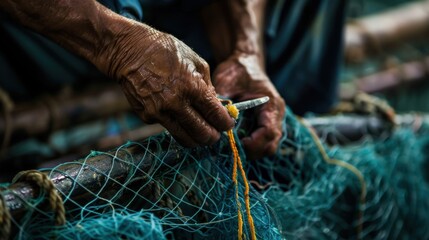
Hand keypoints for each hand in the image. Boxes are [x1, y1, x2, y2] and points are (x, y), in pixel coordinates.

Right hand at [95, 25, 233, 146]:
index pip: (215, 116)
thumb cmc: (165, 51)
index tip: (227, 124)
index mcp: (192, 87)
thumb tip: (216, 105)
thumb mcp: (196, 61)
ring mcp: (159, 112)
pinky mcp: (147, 116)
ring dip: (197, 140)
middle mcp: (176, 103)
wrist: (129, 51)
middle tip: (215, 134)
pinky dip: (176, 125)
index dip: (225, 124)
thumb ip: (208, 87)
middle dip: (213, 137)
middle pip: (202, 134)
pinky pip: (168, 127)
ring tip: (201, 135)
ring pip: (185, 139)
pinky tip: (175, 114)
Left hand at [213, 53, 284, 159]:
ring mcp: (272, 121)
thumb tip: (212, 117)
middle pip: (270, 145)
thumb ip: (222, 99)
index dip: (254, 143)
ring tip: (232, 144)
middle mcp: (276, 115)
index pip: (269, 132)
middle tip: (231, 148)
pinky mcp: (264, 124)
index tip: (236, 143)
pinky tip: (235, 140)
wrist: (245, 62)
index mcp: (271, 104)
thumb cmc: (238, 70)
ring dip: (251, 150)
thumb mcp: (227, 80)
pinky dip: (250, 146)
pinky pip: (262, 142)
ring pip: (267, 147)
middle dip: (252, 151)